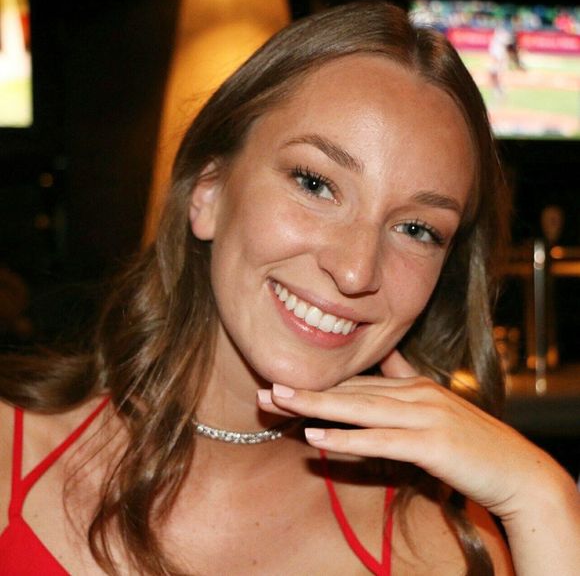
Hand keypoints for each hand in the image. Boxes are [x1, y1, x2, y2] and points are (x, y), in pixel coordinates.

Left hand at [257, 351, 564, 521]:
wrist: (518, 470)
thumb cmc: (472, 441)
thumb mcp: (437, 405)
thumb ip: (409, 382)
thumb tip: (389, 358)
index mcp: (412, 385)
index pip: (355, 382)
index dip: (318, 383)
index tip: (282, 383)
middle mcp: (414, 394)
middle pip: (350, 391)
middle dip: (306, 391)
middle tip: (267, 390)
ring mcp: (424, 416)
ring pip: (360, 409)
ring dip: (316, 405)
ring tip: (279, 402)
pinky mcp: (432, 444)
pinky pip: (381, 441)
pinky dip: (348, 439)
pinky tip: (317, 437)